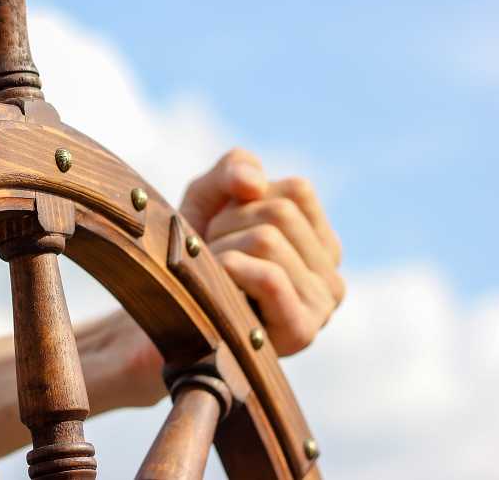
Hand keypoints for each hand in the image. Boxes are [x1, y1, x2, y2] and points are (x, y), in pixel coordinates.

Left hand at [95, 148, 343, 408]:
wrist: (168, 317)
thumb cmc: (195, 256)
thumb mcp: (209, 198)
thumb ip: (234, 169)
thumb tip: (254, 183)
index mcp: (321, 243)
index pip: (296, 190)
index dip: (247, 200)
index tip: (225, 228)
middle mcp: (330, 274)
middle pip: (280, 213)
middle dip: (229, 224)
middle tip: (213, 256)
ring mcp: (321, 305)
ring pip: (268, 239)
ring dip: (221, 250)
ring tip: (214, 276)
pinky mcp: (301, 330)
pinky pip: (269, 277)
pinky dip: (232, 270)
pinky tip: (218, 287)